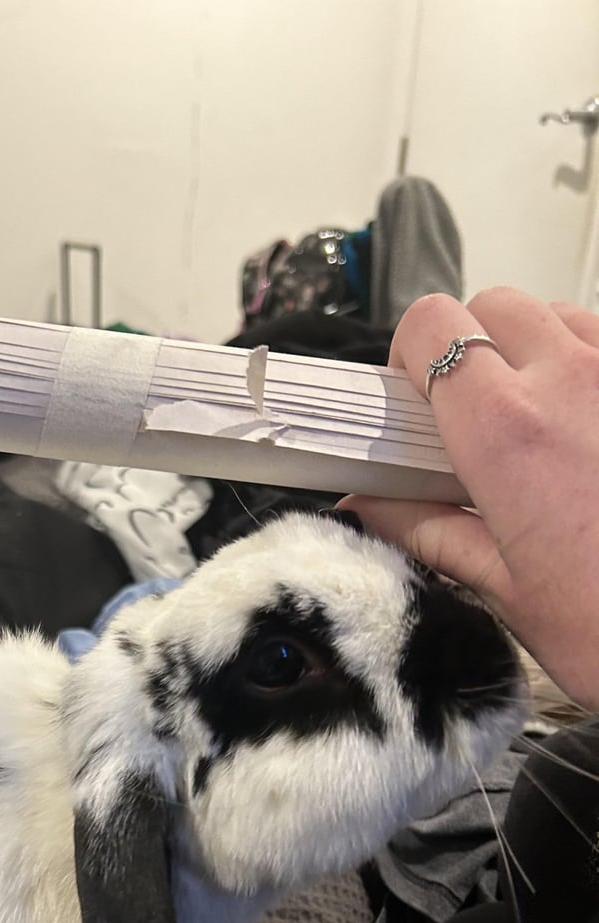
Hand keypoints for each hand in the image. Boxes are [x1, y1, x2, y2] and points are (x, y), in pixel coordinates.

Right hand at [341, 287, 598, 709]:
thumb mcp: (507, 593)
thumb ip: (429, 532)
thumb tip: (367, 508)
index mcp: (507, 433)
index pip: (431, 328)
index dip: (409, 358)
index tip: (410, 404)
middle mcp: (569, 382)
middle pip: (492, 307)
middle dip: (468, 349)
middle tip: (470, 421)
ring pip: (558, 314)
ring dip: (533, 350)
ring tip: (540, 423)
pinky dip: (590, 369)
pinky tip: (592, 432)